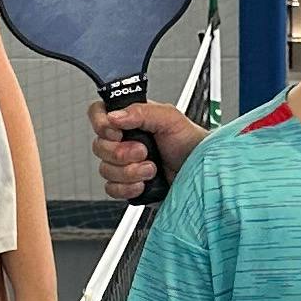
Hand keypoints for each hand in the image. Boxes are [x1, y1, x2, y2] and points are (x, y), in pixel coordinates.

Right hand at [89, 96, 204, 201]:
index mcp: (130, 120)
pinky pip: (111, 189)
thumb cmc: (190, 142)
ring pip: (105, 170)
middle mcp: (124, 140)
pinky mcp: (127, 185)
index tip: (117, 132)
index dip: (101, 124)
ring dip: (130, 172)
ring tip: (152, 168)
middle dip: (122, 153)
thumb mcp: (170, 118)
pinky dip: (128, 188)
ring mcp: (124, 164)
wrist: (202, 172)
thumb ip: (141, 112)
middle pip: (99, 146)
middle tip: (145, 151)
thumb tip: (115, 116)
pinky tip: (144, 184)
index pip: (98, 114)